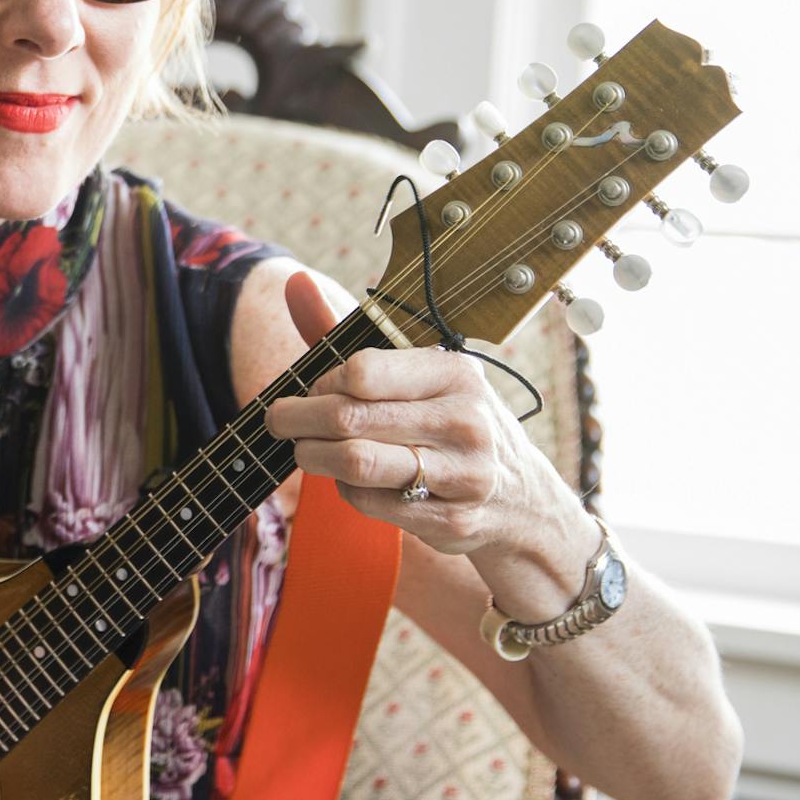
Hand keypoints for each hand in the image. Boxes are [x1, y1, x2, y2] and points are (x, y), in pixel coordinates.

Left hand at [263, 270, 556, 556]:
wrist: (519, 498)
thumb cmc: (446, 421)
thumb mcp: (413, 373)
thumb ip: (347, 333)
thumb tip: (294, 282)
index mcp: (454, 373)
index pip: (361, 370)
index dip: (323, 382)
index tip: (313, 389)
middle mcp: (465, 420)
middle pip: (348, 418)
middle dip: (298, 420)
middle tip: (280, 422)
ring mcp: (463, 473)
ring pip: (354, 463)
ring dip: (313, 457)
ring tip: (305, 450)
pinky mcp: (452, 518)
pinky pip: (369, 502)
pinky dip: (345, 491)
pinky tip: (350, 481)